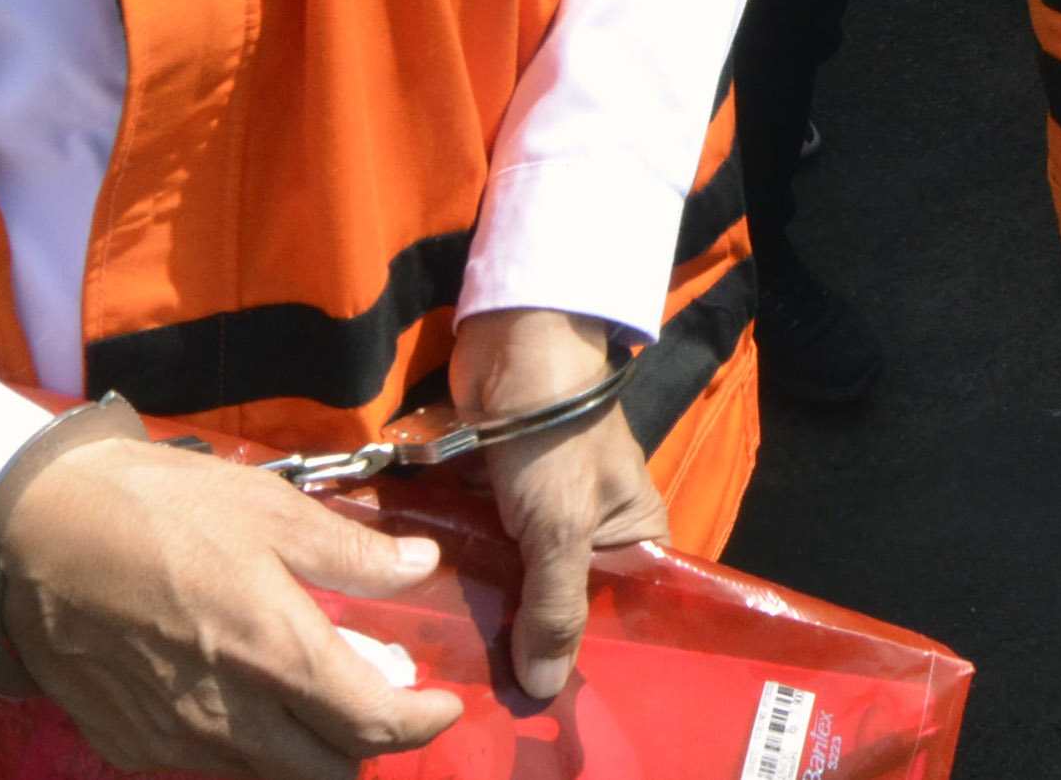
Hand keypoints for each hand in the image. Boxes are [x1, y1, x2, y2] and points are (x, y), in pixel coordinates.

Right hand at [0, 436, 461, 779]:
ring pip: (271, 777)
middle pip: (330, 773)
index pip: (373, 727)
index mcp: (273, 651)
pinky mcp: (132, 747)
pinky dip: (242, 743)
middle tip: (372, 692)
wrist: (32, 528)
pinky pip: (209, 765)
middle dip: (365, 743)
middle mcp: (231, 716)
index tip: (442, 705)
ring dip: (304, 747)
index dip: (422, 726)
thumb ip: (350, 552)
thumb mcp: (265, 506)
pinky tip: (232, 688)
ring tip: (301, 686)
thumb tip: (420, 568)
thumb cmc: (155, 504)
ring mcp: (177, 741)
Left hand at [454, 307, 666, 700]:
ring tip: (449, 677)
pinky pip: (475, 554)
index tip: (550, 719)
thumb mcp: (563, 528)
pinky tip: (427, 625)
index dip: (588, 666)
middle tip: (490, 708)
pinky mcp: (489, 499)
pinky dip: (455, 578)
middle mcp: (590, 534)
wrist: (511, 341)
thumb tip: (542, 692)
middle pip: (558, 609)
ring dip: (483, 618)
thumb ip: (554, 609)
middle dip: (526, 649)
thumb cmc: (555, 436)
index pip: (619, 621)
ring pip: (510, 586)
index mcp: (633, 541)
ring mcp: (535, 517)